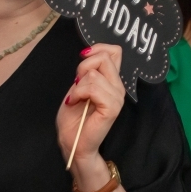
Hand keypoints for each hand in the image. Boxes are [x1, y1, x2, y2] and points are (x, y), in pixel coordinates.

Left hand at [58, 44, 124, 166]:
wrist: (72, 142)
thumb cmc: (74, 117)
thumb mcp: (78, 86)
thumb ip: (88, 71)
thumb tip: (90, 54)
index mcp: (112, 81)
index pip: (115, 51)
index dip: (98, 49)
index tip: (83, 60)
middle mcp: (118, 87)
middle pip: (104, 58)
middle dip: (83, 67)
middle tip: (76, 84)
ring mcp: (117, 98)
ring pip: (94, 74)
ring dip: (78, 86)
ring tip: (75, 99)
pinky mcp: (112, 108)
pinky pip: (93, 88)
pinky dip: (78, 93)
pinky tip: (74, 102)